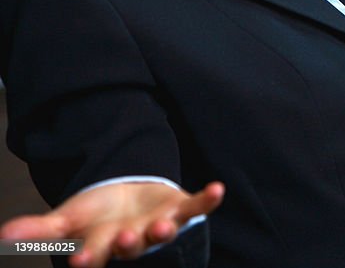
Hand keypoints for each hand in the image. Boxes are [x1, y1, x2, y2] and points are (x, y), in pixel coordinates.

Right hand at [0, 181, 223, 267]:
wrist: (129, 199)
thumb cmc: (96, 216)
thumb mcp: (69, 221)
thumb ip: (42, 230)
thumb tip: (4, 235)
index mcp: (104, 246)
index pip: (95, 255)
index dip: (89, 258)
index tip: (79, 260)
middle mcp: (134, 240)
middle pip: (130, 246)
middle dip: (127, 244)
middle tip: (122, 240)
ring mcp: (159, 225)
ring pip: (163, 232)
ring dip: (164, 230)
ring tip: (162, 227)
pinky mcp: (180, 208)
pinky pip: (197, 206)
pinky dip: (208, 199)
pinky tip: (218, 189)